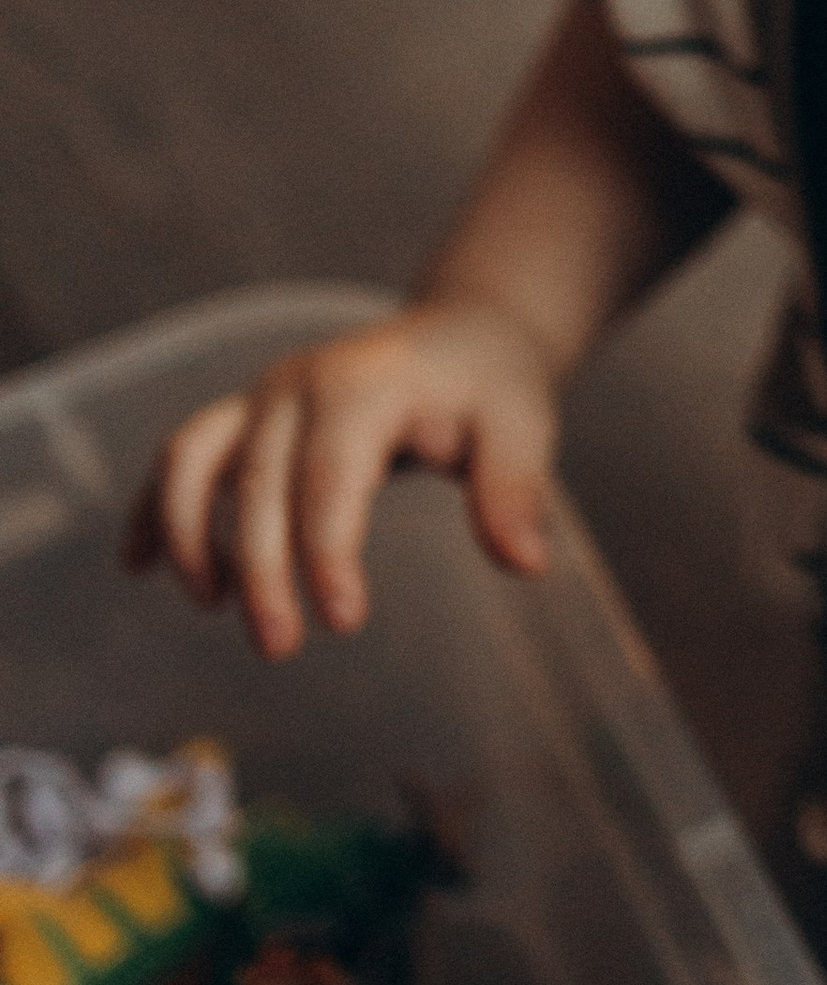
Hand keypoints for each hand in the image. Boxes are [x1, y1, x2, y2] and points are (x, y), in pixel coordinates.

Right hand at [122, 299, 562, 660]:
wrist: (465, 337)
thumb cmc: (492, 389)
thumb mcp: (523, 427)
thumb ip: (515, 491)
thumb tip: (527, 563)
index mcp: (366, 384)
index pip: (330, 475)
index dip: (327, 551)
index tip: (344, 619)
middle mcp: (300, 382)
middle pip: (259, 481)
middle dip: (262, 570)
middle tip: (278, 648)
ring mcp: (264, 394)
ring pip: (193, 458)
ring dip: (189, 535)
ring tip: (214, 609)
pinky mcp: (247, 414)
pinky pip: (182, 455)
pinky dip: (153, 507)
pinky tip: (140, 567)